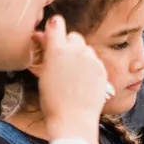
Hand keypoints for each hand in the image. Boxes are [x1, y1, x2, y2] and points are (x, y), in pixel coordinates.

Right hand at [34, 15, 108, 143]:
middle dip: (68, 44)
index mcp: (57, 50)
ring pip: (85, 49)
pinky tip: (84, 81)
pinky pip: (95, 61)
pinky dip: (90, 67)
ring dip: (80, 56)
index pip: (56, 24)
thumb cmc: (53, 101)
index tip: (53, 32)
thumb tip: (41, 37)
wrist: (73, 119)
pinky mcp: (101, 69)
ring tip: (74, 75)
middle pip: (73, 36)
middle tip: (64, 60)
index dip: (54, 27)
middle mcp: (76, 51)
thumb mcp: (43, 75)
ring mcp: (91, 59)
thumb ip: (46, 54)